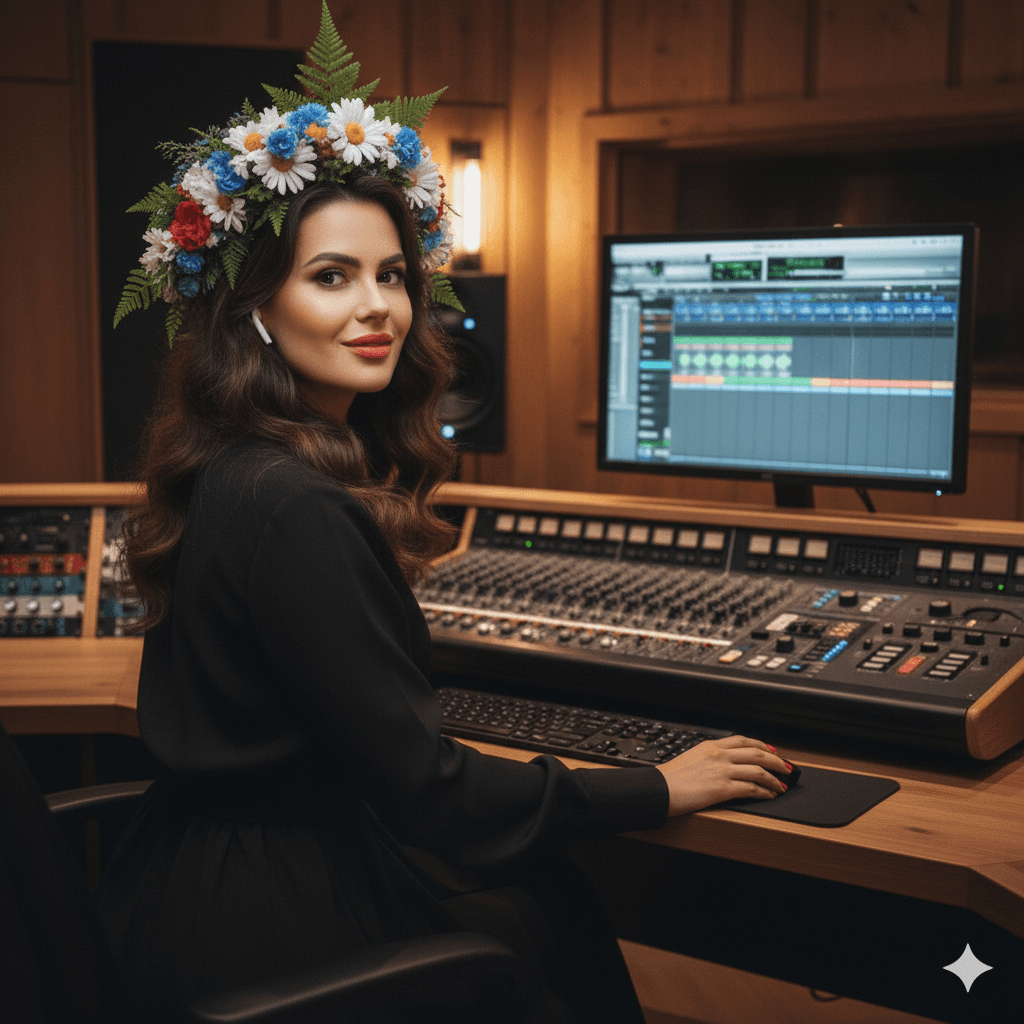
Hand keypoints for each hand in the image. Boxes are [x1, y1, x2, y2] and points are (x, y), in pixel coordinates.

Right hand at [656, 735, 792, 815]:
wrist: (659, 789)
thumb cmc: (669, 778)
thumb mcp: (690, 759)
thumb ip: (708, 758)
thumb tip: (721, 764)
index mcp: (710, 746)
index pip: (743, 740)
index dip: (761, 745)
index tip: (772, 751)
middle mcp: (719, 755)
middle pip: (756, 753)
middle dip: (776, 761)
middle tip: (787, 767)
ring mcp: (722, 771)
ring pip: (758, 770)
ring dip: (774, 778)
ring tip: (782, 785)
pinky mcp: (722, 788)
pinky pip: (751, 788)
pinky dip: (764, 792)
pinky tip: (769, 795)